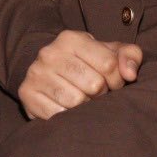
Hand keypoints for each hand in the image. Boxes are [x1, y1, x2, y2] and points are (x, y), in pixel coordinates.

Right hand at [18, 30, 142, 119]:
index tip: (113, 83)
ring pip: (77, 102)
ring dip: (85, 107)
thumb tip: (130, 74)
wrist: (47, 73)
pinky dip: (68, 117)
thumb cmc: (86, 64)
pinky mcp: (27, 94)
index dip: (117, 79)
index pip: (109, 64)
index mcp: (71, 38)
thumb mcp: (109, 53)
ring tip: (83, 100)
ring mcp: (36, 73)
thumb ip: (129, 56)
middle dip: (102, 94)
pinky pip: (58, 115)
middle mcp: (50, 53)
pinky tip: (67, 108)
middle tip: (96, 93)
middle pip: (94, 85)